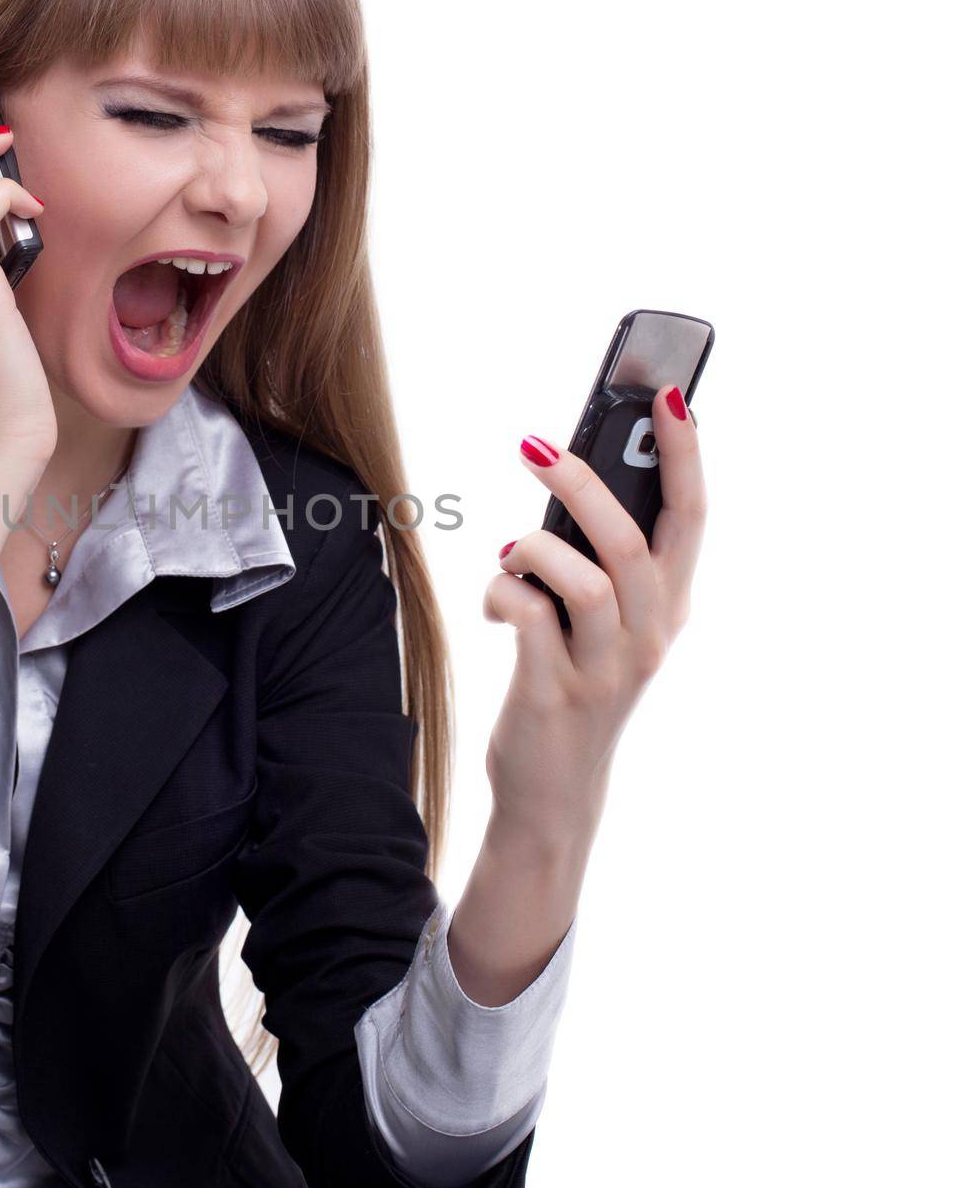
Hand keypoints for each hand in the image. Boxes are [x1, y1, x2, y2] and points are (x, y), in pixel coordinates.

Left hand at [481, 385, 706, 846]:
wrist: (554, 790)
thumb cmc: (575, 683)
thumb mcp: (605, 623)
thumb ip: (600, 561)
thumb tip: (564, 477)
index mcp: (669, 607)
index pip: (691, 518)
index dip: (685, 455)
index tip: (671, 397)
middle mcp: (649, 636)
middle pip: (633, 542)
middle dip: (585, 484)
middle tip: (535, 446)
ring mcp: (606, 669)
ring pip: (587, 581)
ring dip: (533, 548)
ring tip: (509, 552)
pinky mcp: (554, 694)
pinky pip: (530, 620)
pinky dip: (502, 593)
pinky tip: (495, 602)